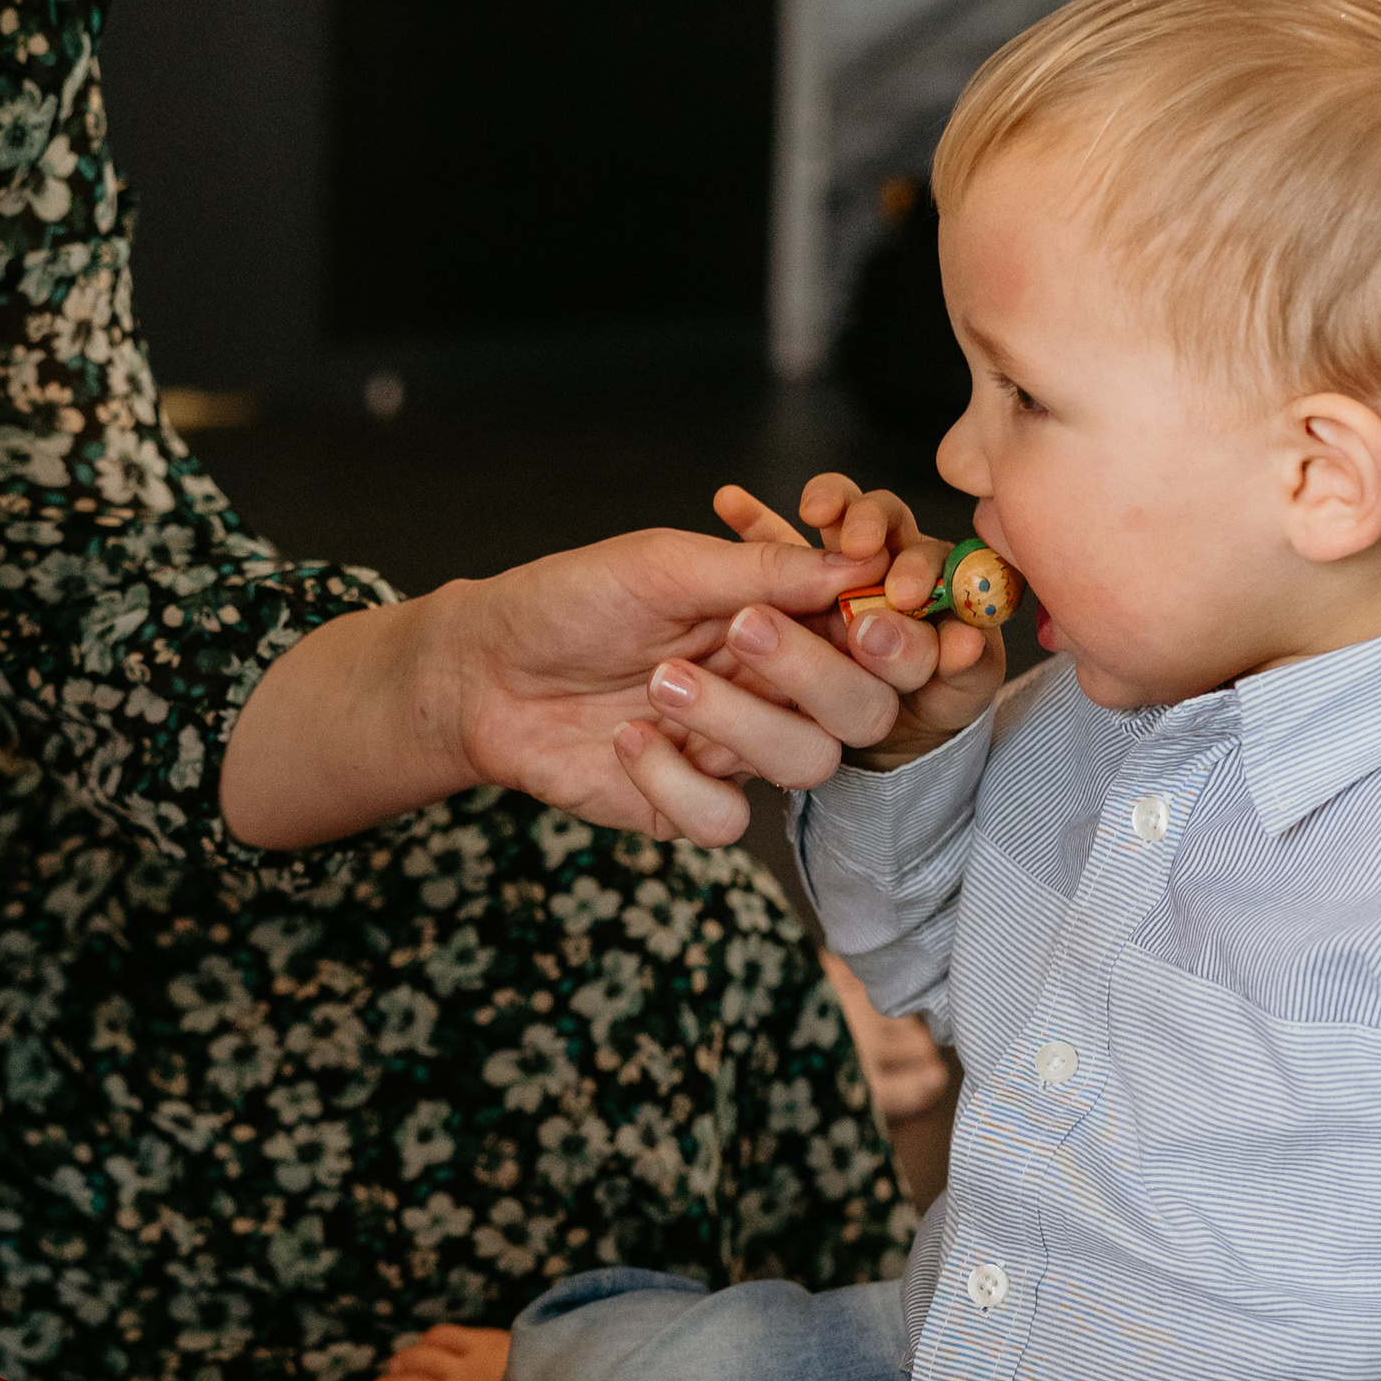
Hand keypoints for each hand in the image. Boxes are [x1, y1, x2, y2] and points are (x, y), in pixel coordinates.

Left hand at [440, 520, 893, 843]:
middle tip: (743, 630)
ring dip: (736, 719)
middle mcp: (775, 691)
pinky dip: (674, 779)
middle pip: (863, 710)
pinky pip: (724, 819)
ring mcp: (735, 752)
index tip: (864, 616)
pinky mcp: (688, 804)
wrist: (485, 667)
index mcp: (786, 622)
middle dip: (815, 674)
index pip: (880, 640)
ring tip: (660, 681)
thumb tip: (860, 562)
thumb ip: (765, 568)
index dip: (895, 637)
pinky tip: (628, 740)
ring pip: (805, 763)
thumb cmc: (574, 600)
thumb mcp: (665, 564)